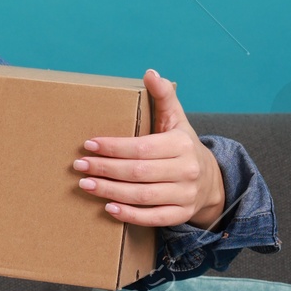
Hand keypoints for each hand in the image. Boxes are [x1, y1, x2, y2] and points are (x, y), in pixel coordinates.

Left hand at [73, 70, 225, 228]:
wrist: (211, 180)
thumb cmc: (183, 147)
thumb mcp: (177, 120)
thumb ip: (163, 97)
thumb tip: (150, 72)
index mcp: (182, 144)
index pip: (142, 147)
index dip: (114, 147)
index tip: (89, 145)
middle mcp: (186, 170)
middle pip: (138, 172)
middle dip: (105, 169)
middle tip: (79, 166)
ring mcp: (185, 194)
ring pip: (143, 195)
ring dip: (110, 191)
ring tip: (85, 185)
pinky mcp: (181, 214)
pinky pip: (154, 218)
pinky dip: (130, 214)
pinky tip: (109, 208)